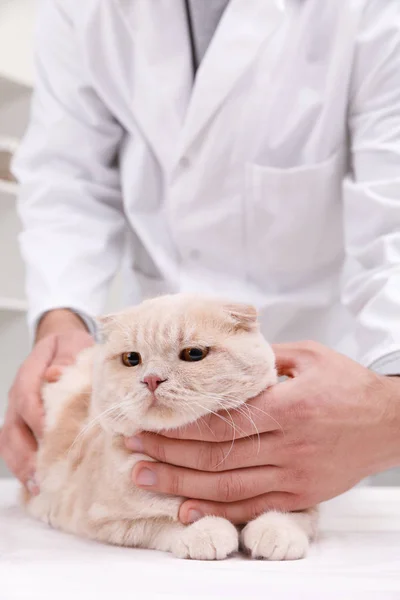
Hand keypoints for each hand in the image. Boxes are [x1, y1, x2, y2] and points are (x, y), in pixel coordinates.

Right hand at [0, 309, 93, 489]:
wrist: (61, 346)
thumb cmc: (71, 347)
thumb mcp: (73, 343)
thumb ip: (67, 357)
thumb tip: (55, 375)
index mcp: (29, 374)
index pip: (26, 397)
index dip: (35, 417)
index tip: (49, 435)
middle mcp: (18, 396)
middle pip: (13, 426)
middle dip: (25, 453)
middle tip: (40, 475)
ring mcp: (17, 412)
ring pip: (9, 441)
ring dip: (21, 465)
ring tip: (37, 487)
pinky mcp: (22, 425)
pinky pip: (14, 447)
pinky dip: (22, 467)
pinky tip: (35, 485)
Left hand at [128, 342, 399, 524]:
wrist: (389, 422)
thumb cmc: (347, 385)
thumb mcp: (308, 357)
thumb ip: (263, 359)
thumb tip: (222, 356)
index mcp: (287, 407)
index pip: (221, 421)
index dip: (180, 424)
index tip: (148, 419)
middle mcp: (288, 446)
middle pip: (216, 455)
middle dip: (168, 451)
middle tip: (131, 447)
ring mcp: (294, 475)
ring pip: (227, 486)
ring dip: (180, 483)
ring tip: (144, 477)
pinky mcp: (300, 495)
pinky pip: (253, 507)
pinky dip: (217, 511)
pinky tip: (186, 509)